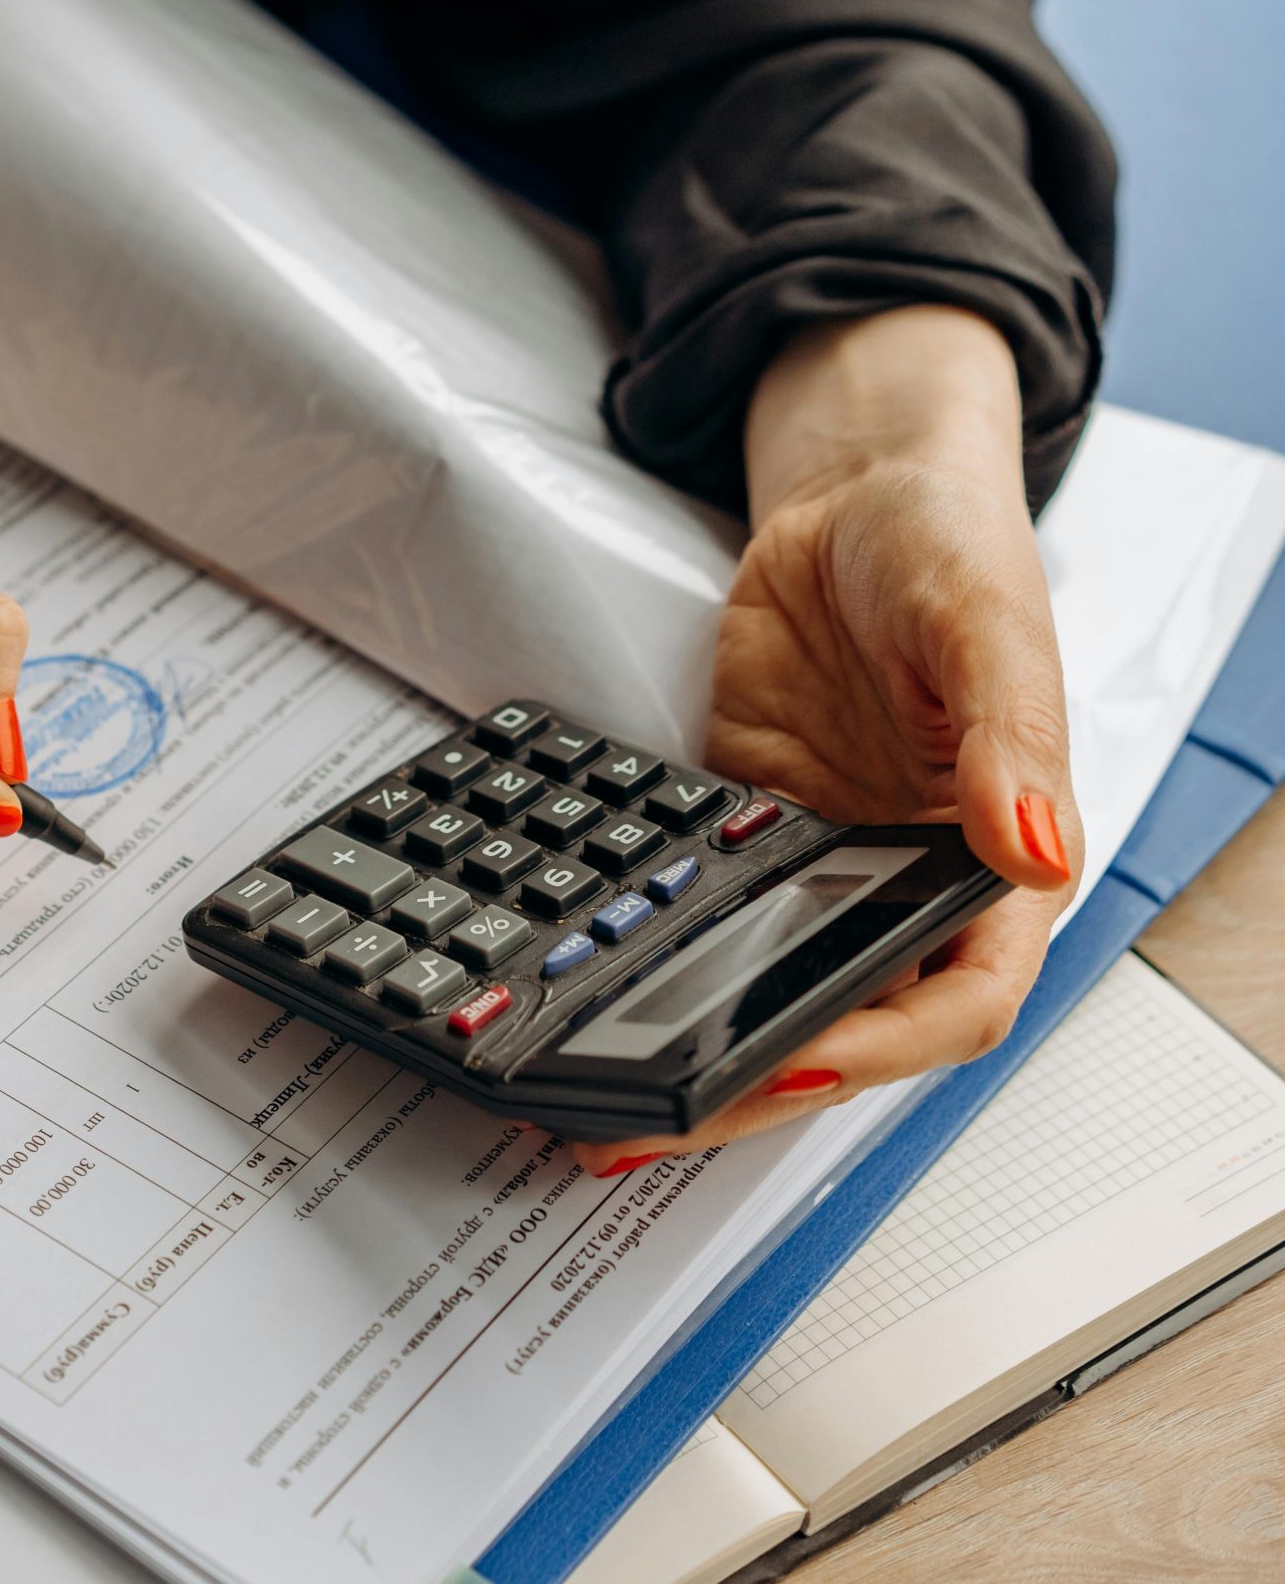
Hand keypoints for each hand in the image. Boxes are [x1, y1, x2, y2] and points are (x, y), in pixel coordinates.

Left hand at [569, 307, 1079, 1176]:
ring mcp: (818, 867)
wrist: (851, 493)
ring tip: (597, 1102)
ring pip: (761, 991)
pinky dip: (649, 966)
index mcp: (997, 862)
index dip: (877, 1049)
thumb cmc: (946, 544)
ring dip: (691, 1051)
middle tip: (646, 1125)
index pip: (955, 1000)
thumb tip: (1031, 848)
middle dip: (749, 1088)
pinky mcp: (743, 835)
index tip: (793, 1068)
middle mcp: (907, 885)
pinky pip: (697, 919)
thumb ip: (1007, 737)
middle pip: (842, 1025)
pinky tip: (588, 997)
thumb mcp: (985, 622)